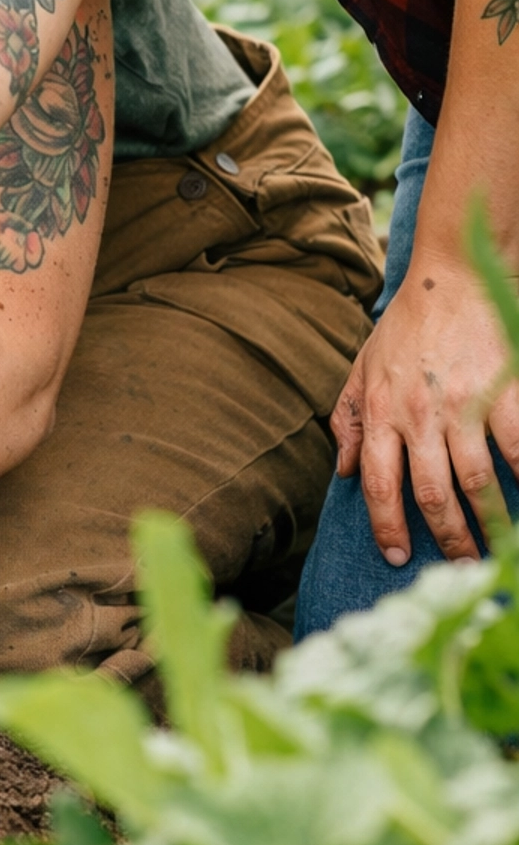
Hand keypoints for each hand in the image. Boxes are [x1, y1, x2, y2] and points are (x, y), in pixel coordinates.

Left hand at [331, 258, 518, 563]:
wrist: (454, 276)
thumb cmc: (407, 325)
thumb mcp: (363, 366)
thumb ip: (349, 417)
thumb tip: (342, 470)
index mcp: (381, 408)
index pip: (378, 482)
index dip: (387, 525)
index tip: (397, 557)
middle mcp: (418, 411)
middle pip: (430, 492)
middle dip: (447, 538)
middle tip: (462, 567)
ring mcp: (462, 402)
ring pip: (475, 480)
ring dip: (489, 522)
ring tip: (498, 548)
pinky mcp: (502, 389)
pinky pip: (517, 447)